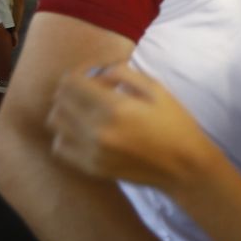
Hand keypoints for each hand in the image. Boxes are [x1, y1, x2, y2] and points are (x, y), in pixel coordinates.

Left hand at [47, 64, 211, 188]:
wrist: (185, 167)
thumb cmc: (176, 124)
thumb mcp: (157, 89)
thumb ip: (123, 73)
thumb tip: (99, 73)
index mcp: (116, 108)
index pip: (71, 82)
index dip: (78, 72)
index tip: (91, 74)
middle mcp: (99, 131)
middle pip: (59, 100)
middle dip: (71, 89)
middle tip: (89, 90)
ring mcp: (93, 152)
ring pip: (55, 123)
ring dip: (65, 110)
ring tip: (85, 110)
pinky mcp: (92, 168)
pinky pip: (60, 147)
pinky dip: (65, 134)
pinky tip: (84, 131)